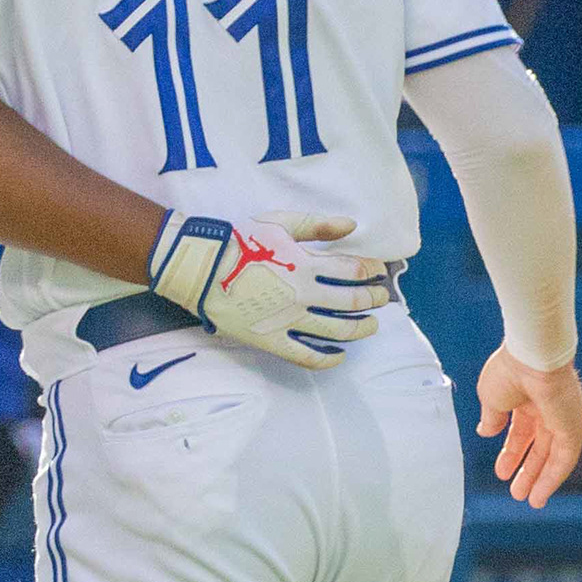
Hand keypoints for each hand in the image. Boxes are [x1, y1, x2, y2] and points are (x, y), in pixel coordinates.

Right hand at [145, 211, 395, 365]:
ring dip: (360, 328)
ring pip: (337, 331)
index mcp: (305, 264)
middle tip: (381, 298)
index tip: (380, 271)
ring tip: (371, 325)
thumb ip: (317, 225)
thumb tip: (351, 225)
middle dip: (373, 299)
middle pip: (352, 301)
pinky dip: (328, 359)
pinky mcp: (271, 340)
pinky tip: (340, 355)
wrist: (200, 267)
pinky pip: (306, 356)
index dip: (371, 270)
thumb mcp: (279, 222)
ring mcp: (288, 320)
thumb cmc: (238, 240)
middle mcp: (302, 294)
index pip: (352, 270)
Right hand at [477, 350, 581, 505]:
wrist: (531, 356)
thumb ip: (491, 417)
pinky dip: (554, 477)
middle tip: (516, 491)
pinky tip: (542, 492)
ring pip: (553, 456)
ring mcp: (563, 418)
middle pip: (539, 447)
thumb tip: (486, 432)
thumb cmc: (510, 369)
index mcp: (527, 398)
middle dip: (527, 469)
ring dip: (541, 479)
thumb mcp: (490, 398)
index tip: (502, 472)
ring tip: (530, 500)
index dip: (511, 453)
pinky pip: (565, 458)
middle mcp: (547, 408)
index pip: (522, 431)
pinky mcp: (573, 427)